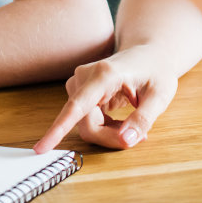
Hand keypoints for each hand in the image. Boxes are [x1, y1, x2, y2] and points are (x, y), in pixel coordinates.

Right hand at [33, 47, 177, 152]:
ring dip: (108, 133)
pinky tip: (122, 121)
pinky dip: (105, 128)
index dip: (58, 129)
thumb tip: (125, 141)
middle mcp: (84, 77)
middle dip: (110, 137)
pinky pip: (86, 121)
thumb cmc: (156, 71)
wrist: (149, 54)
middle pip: (85, 124)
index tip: (41, 148)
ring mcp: (79, 84)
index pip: (77, 107)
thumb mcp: (160, 96)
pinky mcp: (79, 92)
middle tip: (140, 137)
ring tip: (134, 125)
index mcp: (104, 74)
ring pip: (85, 125)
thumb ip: (143, 119)